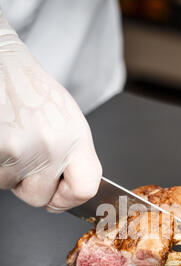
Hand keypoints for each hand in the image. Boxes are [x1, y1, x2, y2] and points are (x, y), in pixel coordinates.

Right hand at [0, 13, 101, 210]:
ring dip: (8, 171)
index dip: (69, 200)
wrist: (2, 63)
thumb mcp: (67, 120)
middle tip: (25, 159)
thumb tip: (72, 190)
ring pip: (11, 186)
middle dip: (28, 185)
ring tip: (11, 138)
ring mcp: (22, 149)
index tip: (58, 198)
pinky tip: (1, 138)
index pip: (85, 189)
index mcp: (76, 138)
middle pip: (40, 197)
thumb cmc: (31, 90)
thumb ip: (73, 156)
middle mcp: (52, 145)